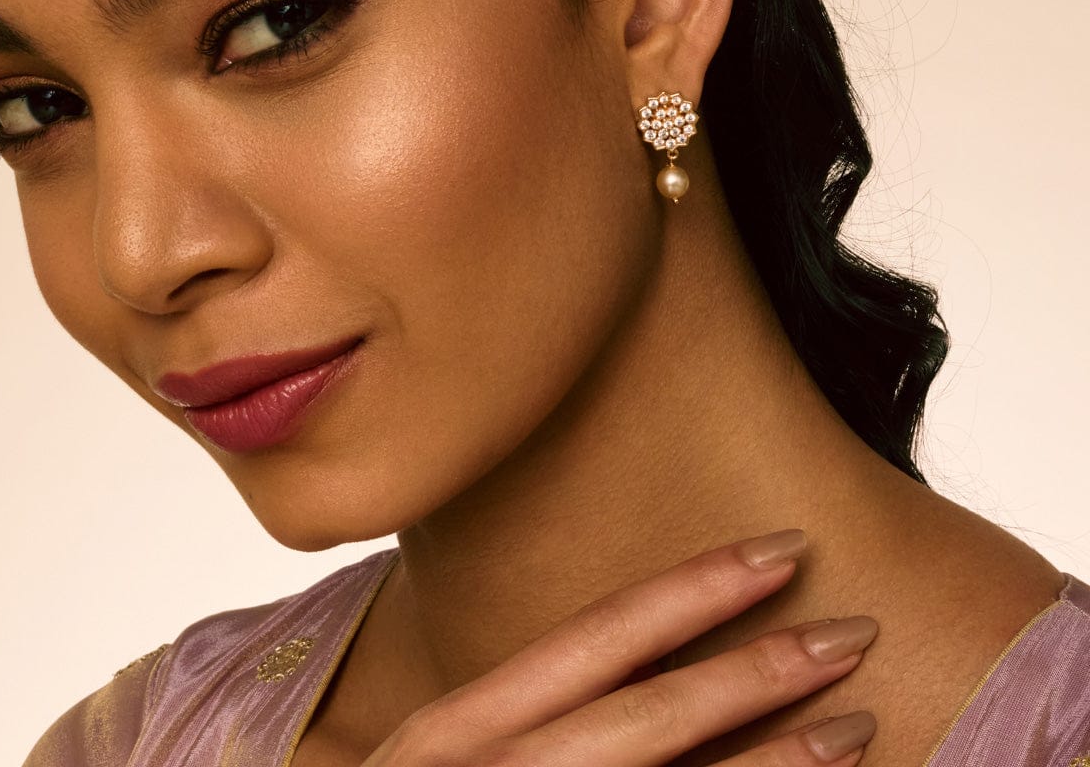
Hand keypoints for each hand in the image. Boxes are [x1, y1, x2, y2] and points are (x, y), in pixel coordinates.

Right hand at [359, 529, 876, 765]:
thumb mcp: (431, 753)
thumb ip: (510, 711)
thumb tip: (630, 662)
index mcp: (454, 725)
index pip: (599, 633)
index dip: (697, 588)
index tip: (779, 548)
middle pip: (651, 712)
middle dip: (759, 668)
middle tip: (855, 629)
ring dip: (779, 764)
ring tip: (863, 725)